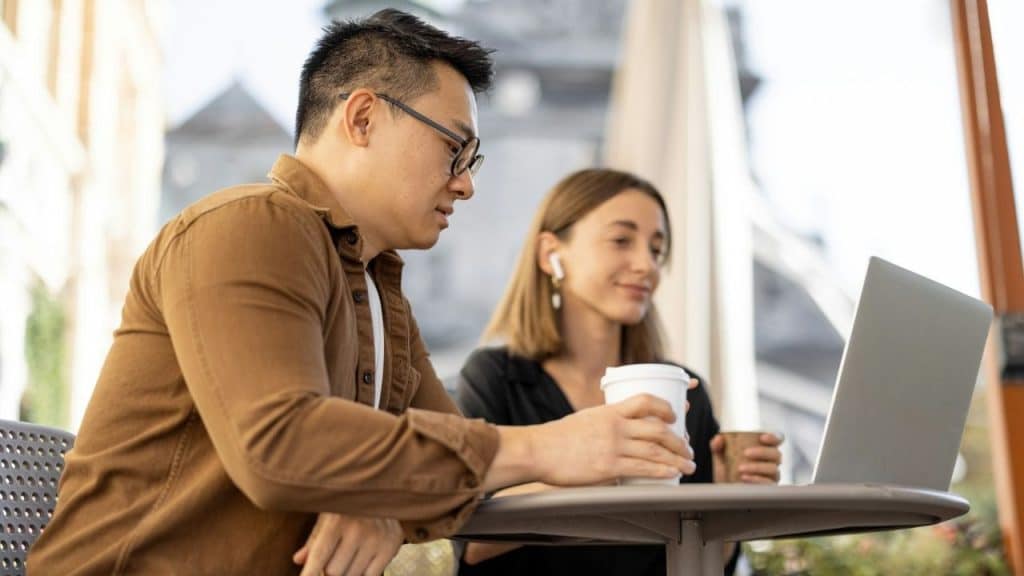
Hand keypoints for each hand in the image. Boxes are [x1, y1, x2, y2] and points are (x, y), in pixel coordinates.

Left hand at [293, 512, 402, 575]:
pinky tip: (364, 557)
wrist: (383, 489)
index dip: (309, 574)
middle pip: (333, 572)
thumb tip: (298, 560)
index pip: (319, 556)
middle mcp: (357, 530)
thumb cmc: (349, 505)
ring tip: (350, 554)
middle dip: (329, 570)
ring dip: (347, 572)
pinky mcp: (390, 547)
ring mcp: (376, 539)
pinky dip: (364, 572)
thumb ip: (313, 540)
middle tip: (334, 556)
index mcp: (336, 520)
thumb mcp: (327, 516)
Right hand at [530, 393, 695, 485]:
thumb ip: (605, 423)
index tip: (675, 416)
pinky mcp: (608, 467)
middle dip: (679, 440)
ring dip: (677, 458)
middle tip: (688, 448)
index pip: (645, 401)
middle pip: (658, 428)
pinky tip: (672, 473)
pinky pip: (643, 468)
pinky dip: (662, 470)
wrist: (538, 451)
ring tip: (688, 465)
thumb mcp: (585, 420)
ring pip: (655, 450)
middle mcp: (615, 426)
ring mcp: (613, 446)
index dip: (665, 407)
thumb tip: (619, 430)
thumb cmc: (557, 438)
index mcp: (609, 411)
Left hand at [710, 432, 783, 483]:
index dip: (774, 437)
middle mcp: (771, 462)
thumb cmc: (727, 472)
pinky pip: (769, 484)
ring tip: (741, 468)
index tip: (762, 437)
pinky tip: (744, 478)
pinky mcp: (769, 489)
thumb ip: (717, 446)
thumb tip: (718, 438)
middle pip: (776, 454)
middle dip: (762, 452)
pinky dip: (756, 480)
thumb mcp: (720, 458)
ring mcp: (772, 476)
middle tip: (746, 453)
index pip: (777, 440)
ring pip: (773, 469)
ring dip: (757, 467)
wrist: (725, 492)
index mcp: (764, 449)